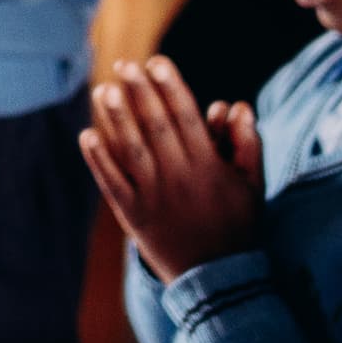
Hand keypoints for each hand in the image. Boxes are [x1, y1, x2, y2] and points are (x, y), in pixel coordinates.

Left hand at [80, 57, 264, 282]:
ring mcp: (154, 197)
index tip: (158, 63)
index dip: (171, 88)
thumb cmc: (238, 226)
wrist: (217, 280)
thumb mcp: (254, 186)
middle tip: (125, 65)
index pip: (187, 117)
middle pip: (156, 127)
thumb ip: (248, 144)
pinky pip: (112, 183)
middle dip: (140, 93)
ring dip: (116, 119)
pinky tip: (87, 134)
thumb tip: (236, 105)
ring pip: (131, 150)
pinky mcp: (134, 216)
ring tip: (104, 90)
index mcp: (209, 167)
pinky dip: (99, 159)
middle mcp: (179, 178)